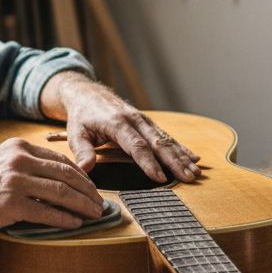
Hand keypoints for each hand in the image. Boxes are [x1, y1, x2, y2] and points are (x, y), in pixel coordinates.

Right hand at [0, 137, 103, 235]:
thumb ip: (18, 166)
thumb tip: (45, 180)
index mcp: (17, 148)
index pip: (60, 159)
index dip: (80, 175)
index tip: (90, 186)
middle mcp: (19, 160)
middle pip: (67, 174)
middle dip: (88, 190)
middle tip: (100, 202)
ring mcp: (16, 181)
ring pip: (62, 192)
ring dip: (82, 205)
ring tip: (94, 214)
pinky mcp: (11, 203)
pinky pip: (47, 211)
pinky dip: (65, 218)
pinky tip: (75, 224)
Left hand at [46, 75, 201, 183]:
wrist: (88, 94)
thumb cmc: (82, 117)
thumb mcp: (76, 133)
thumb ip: (82, 152)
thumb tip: (84, 170)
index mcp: (117, 123)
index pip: (136, 146)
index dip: (149, 162)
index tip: (160, 178)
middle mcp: (135, 120)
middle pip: (158, 143)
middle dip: (175, 161)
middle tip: (189, 177)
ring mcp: (144, 121)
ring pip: (166, 140)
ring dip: (182, 156)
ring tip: (195, 171)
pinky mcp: (148, 123)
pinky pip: (167, 136)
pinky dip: (181, 147)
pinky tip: (194, 157)